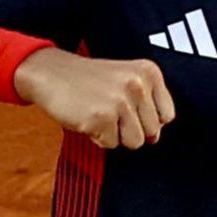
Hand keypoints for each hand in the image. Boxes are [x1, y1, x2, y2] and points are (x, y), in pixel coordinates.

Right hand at [13, 50, 175, 148]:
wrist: (49, 72)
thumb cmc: (87, 80)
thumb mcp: (124, 80)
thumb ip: (145, 105)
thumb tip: (155, 138)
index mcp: (148, 72)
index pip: (167, 115)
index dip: (146, 119)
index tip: (127, 109)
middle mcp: (138, 84)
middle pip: (152, 132)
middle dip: (130, 128)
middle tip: (108, 110)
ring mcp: (120, 101)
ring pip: (135, 142)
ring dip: (115, 135)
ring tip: (99, 114)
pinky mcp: (102, 117)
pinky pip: (111, 144)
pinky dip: (97, 137)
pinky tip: (87, 117)